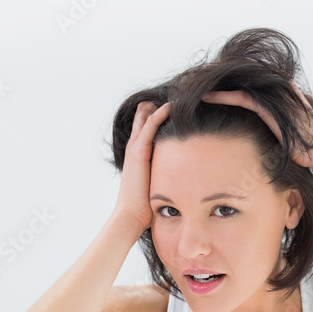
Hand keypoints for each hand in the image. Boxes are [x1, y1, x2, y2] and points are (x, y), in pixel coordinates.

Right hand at [113, 100, 170, 233]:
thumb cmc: (144, 207)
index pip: (146, 134)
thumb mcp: (156, 187)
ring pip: (146, 120)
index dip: (155, 121)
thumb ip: (165, 181)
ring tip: (173, 96)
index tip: (170, 112)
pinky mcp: (138, 152)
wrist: (131, 215)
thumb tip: (180, 185)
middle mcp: (135, 150)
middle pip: (143, 122)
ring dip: (158, 107)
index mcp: (138, 158)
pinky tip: (171, 106)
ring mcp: (135, 149)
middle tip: (168, 97)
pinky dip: (159, 115)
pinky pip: (149, 127)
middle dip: (153, 109)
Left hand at [201, 81, 312, 169]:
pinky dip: (220, 96)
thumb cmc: (304, 147)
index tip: (203, 90)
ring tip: (193, 89)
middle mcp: (273, 88)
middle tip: (192, 86)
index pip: (243, 84)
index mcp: (275, 92)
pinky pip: (239, 97)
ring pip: (235, 85)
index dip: (222, 86)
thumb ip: (269, 125)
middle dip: (214, 82)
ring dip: (213, 87)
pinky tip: (203, 97)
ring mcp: (272, 94)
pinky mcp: (268, 105)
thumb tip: (256, 135)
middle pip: (237, 80)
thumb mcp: (283, 132)